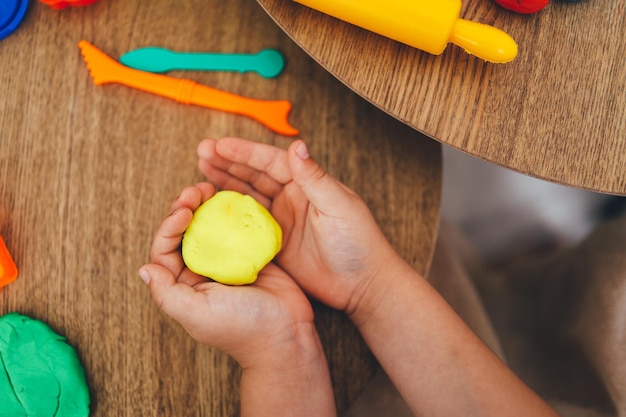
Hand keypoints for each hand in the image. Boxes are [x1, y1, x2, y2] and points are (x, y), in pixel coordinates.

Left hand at [138, 183, 315, 367]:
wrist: (287, 333)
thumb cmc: (242, 327)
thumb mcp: (197, 313)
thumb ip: (167, 293)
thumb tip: (144, 269)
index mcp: (184, 285)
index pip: (166, 249)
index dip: (169, 226)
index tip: (184, 211)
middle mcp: (202, 271)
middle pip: (186, 232)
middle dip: (186, 207)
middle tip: (195, 189)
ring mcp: (227, 260)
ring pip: (210, 226)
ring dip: (207, 205)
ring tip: (209, 188)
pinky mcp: (251, 253)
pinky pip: (237, 227)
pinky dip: (233, 211)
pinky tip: (233, 197)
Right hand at [197, 137, 401, 313]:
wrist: (362, 284)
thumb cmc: (358, 242)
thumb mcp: (339, 207)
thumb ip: (315, 178)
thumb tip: (297, 145)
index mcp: (308, 184)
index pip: (272, 162)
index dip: (245, 153)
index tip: (220, 145)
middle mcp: (292, 197)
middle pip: (255, 174)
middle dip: (228, 162)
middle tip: (202, 151)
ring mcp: (282, 220)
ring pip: (247, 195)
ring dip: (225, 181)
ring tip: (201, 168)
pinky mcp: (275, 243)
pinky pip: (247, 224)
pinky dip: (229, 213)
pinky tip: (211, 205)